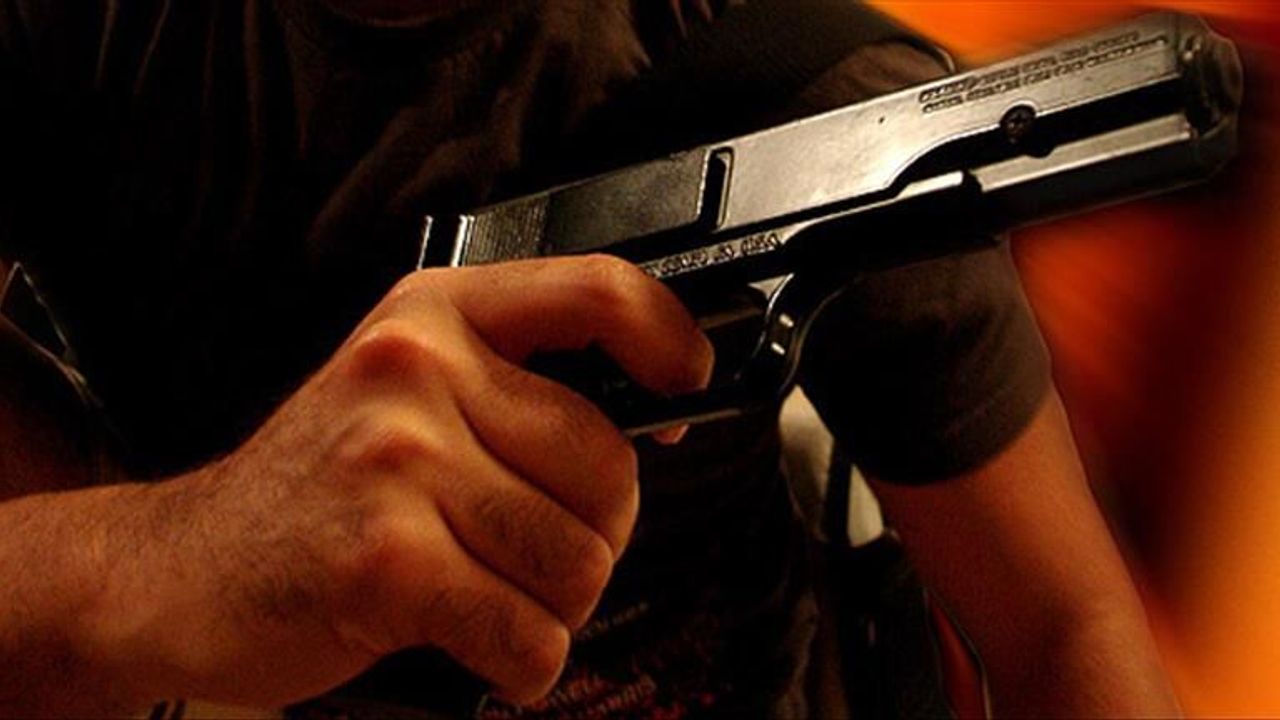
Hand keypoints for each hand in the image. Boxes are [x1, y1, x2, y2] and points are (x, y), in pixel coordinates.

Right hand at [83, 256, 712, 708]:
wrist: (183, 570)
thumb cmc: (314, 489)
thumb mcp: (406, 393)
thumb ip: (516, 384)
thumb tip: (655, 409)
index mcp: (434, 317)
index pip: (595, 293)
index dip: (666, 337)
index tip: (684, 382)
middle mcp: (417, 370)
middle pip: (608, 466)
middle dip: (591, 533)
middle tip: (523, 548)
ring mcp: (399, 460)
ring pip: (579, 561)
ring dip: (550, 603)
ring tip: (483, 590)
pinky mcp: (387, 559)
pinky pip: (529, 632)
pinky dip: (521, 661)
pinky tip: (477, 641)